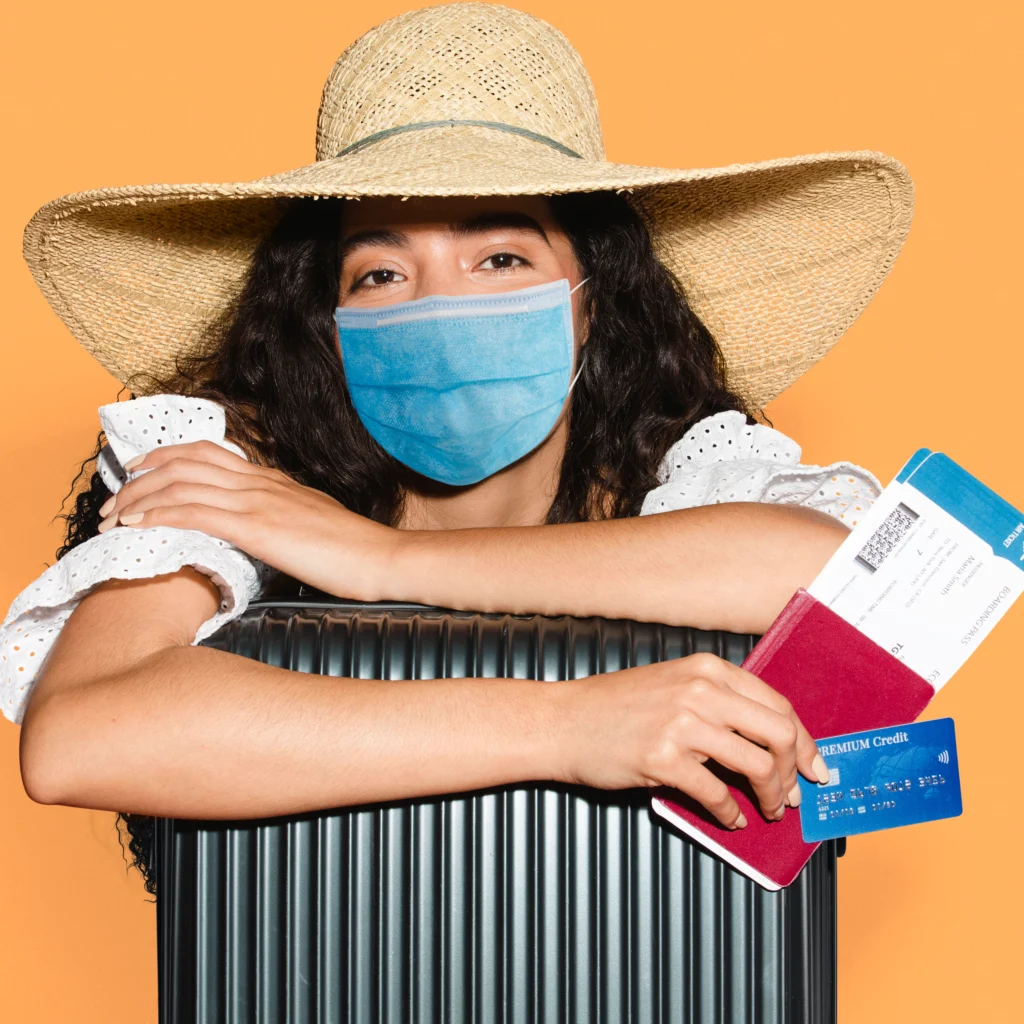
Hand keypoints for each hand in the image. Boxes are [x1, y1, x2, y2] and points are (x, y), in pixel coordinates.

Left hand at [96, 440, 396, 599]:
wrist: (381, 559)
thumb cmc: (352, 551)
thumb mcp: (310, 523)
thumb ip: (280, 517)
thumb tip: (258, 527)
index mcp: (272, 480)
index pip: (207, 454)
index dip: (165, 458)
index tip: (138, 475)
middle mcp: (260, 482)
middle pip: (185, 461)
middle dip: (141, 477)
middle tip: (114, 499)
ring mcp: (258, 502)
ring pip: (182, 483)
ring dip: (139, 497)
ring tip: (113, 516)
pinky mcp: (258, 527)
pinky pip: (195, 512)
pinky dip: (158, 514)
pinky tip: (137, 525)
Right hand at [556, 652, 829, 827]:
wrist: (562, 721)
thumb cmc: (614, 707)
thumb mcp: (672, 685)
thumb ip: (716, 701)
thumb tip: (767, 740)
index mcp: (707, 669)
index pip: (778, 705)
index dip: (805, 742)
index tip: (815, 767)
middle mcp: (700, 690)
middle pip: (779, 733)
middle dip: (795, 771)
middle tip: (792, 795)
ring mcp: (682, 723)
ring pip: (758, 765)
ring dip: (770, 796)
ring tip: (765, 809)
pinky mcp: (663, 758)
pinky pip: (717, 793)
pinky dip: (731, 813)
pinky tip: (729, 818)